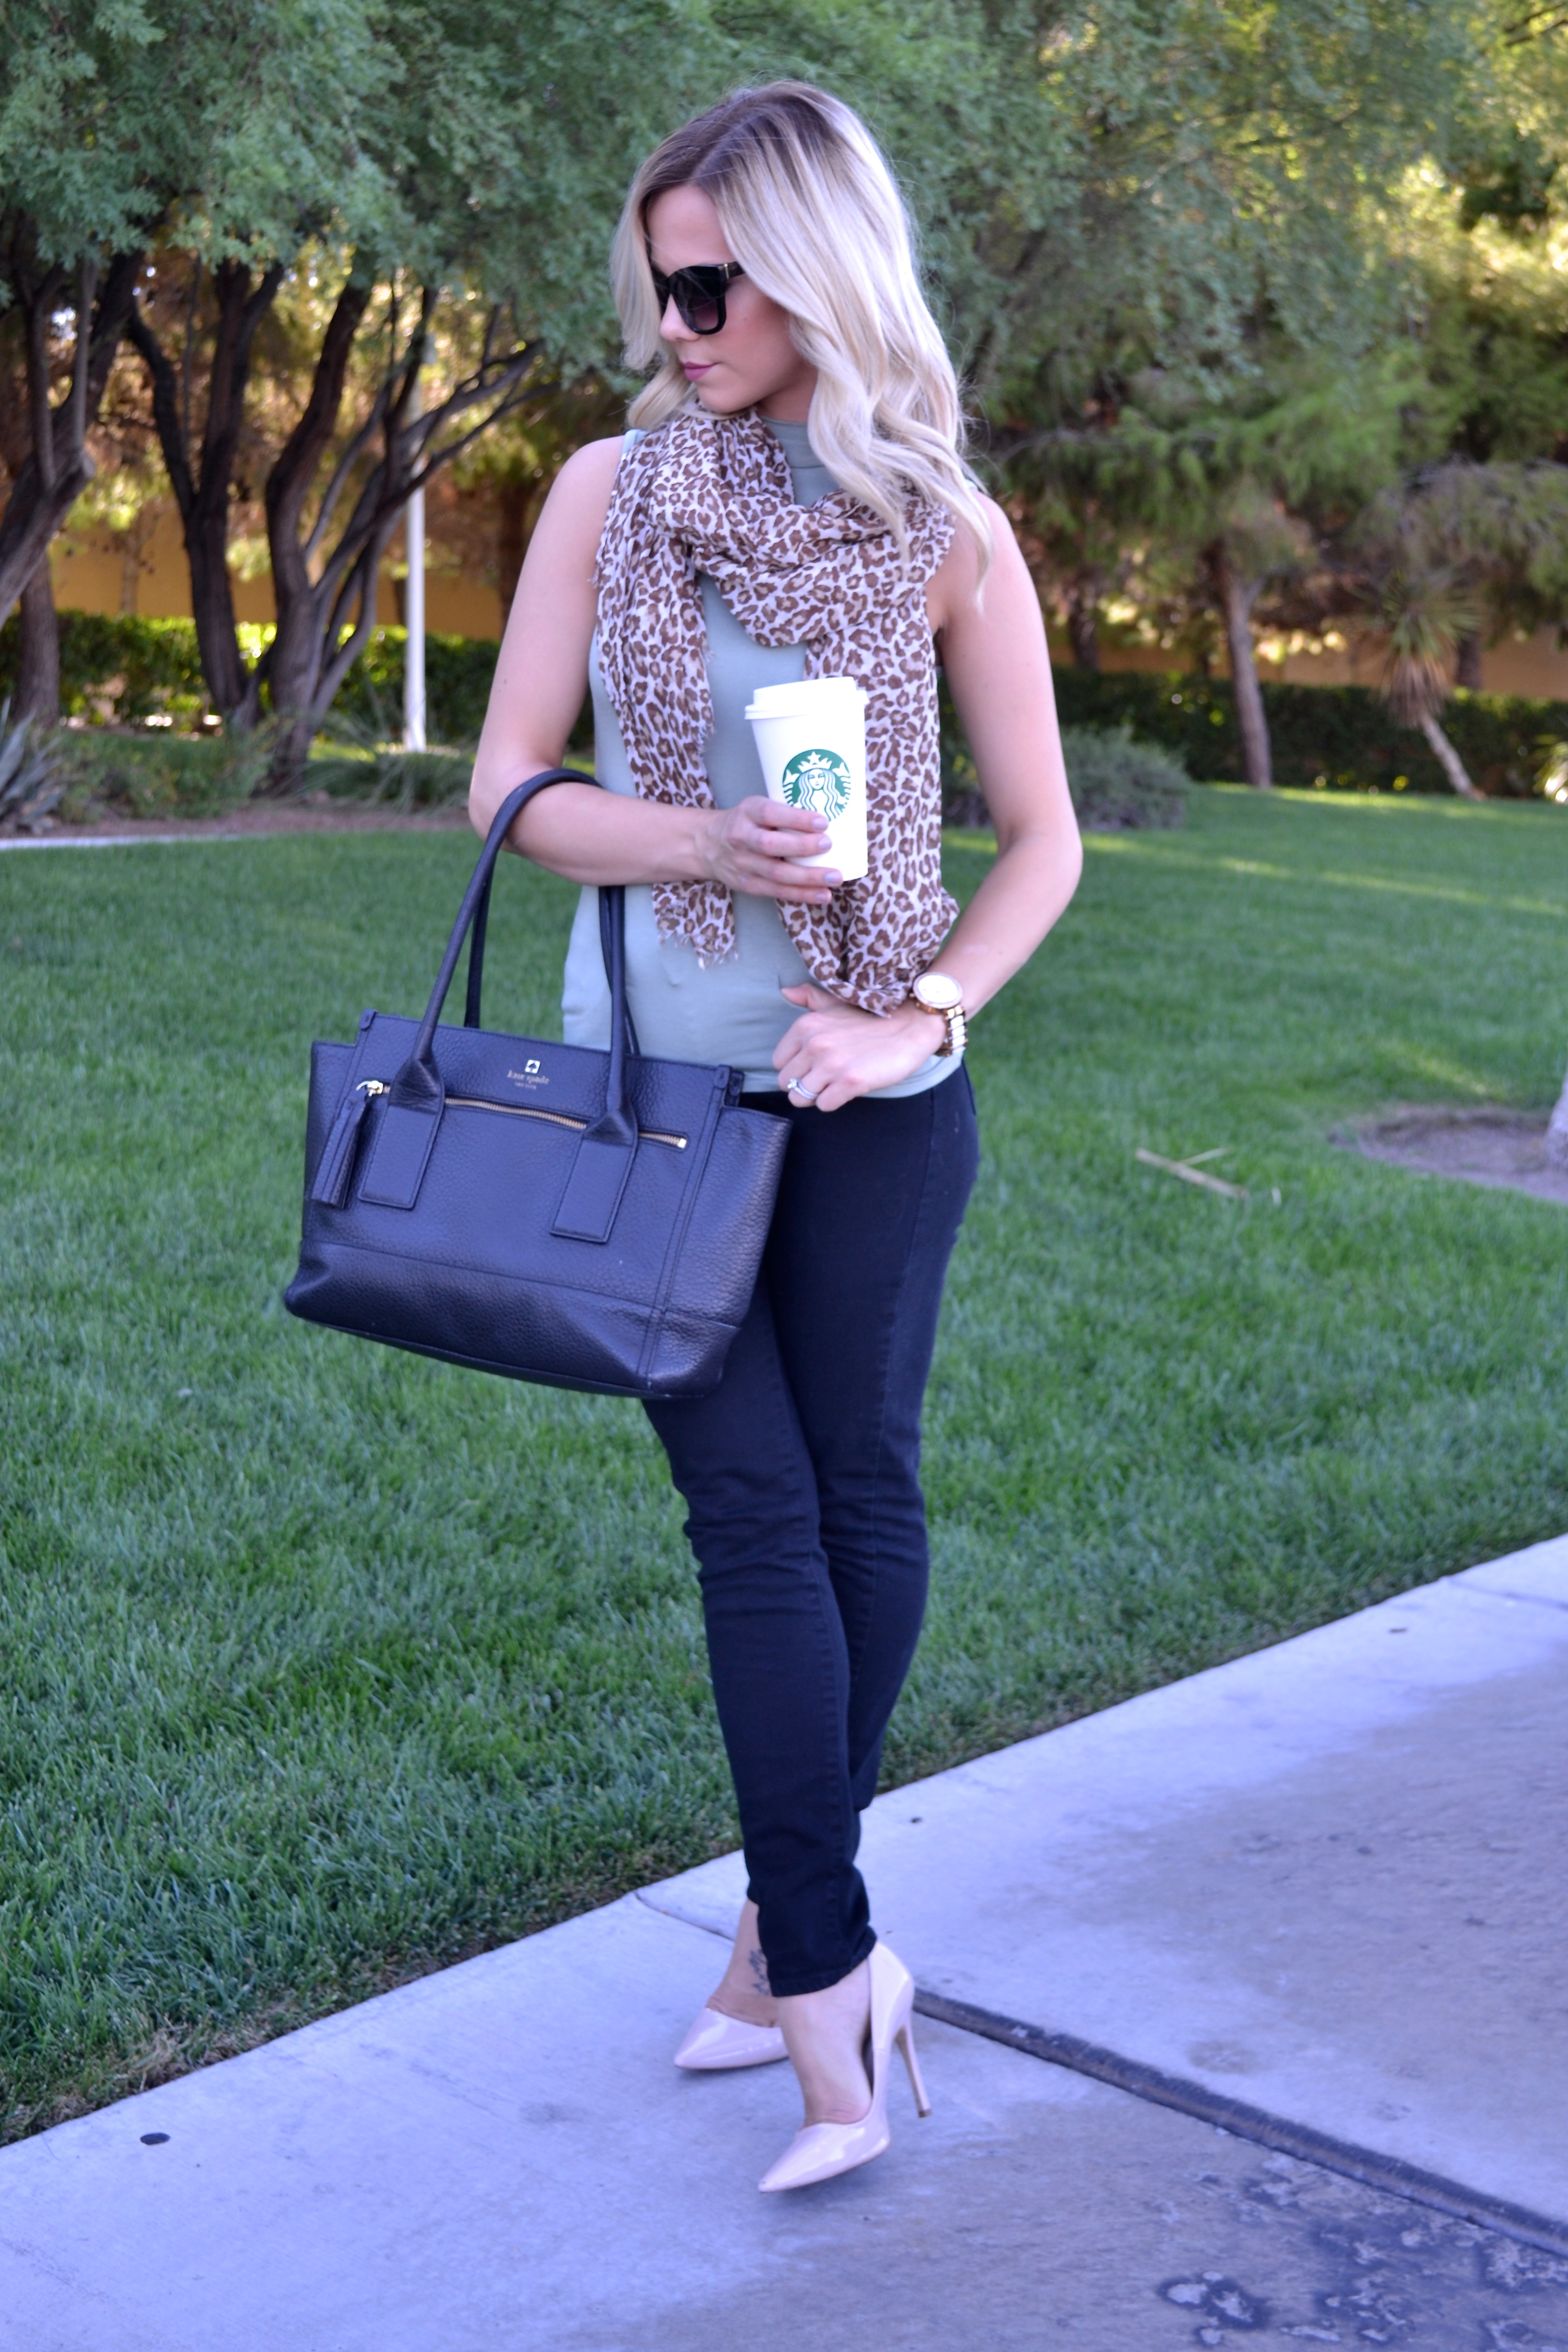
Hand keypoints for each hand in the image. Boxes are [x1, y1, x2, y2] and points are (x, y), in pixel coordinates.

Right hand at [698, 795, 839, 904]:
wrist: (709, 845)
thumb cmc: (747, 822)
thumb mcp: (757, 807)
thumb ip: (784, 813)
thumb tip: (834, 820)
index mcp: (747, 813)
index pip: (770, 814)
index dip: (796, 819)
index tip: (823, 822)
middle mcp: (741, 838)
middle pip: (770, 845)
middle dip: (801, 847)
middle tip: (829, 845)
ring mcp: (743, 864)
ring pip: (775, 873)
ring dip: (807, 877)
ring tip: (834, 877)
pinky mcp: (748, 885)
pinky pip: (776, 892)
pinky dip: (801, 895)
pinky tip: (822, 895)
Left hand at [773, 982, 946, 1111]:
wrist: (910, 1025)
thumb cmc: (871, 1017)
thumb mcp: (835, 1003)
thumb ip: (808, 999)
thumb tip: (784, 991)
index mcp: (805, 1026)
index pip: (778, 1062)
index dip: (794, 1067)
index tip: (812, 1065)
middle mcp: (814, 1045)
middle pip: (786, 1083)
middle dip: (802, 1084)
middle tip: (824, 1078)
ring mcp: (831, 1064)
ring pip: (800, 1097)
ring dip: (816, 1095)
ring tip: (834, 1084)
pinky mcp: (850, 1082)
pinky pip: (824, 1105)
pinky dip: (833, 1101)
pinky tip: (847, 1089)